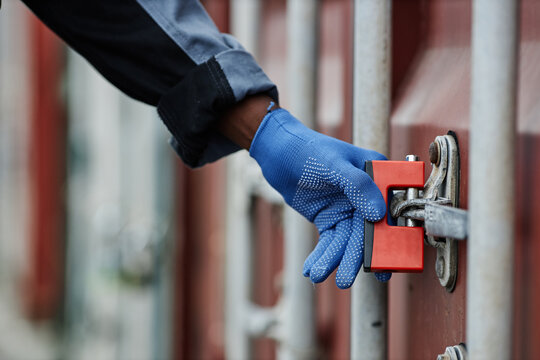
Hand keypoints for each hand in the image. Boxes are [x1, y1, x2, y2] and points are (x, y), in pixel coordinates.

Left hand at [249, 107, 389, 288]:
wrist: (278, 154)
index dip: (389, 239)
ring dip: (333, 259)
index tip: (385, 265)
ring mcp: (348, 208)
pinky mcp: (330, 218)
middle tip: (345, 279)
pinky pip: (330, 242)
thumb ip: (357, 185)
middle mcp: (366, 195)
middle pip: (367, 232)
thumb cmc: (307, 149)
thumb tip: (378, 214)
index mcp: (376, 176)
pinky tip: (311, 269)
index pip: (389, 211)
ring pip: (346, 241)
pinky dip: (322, 256)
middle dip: (355, 257)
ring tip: (318, 275)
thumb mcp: (333, 164)